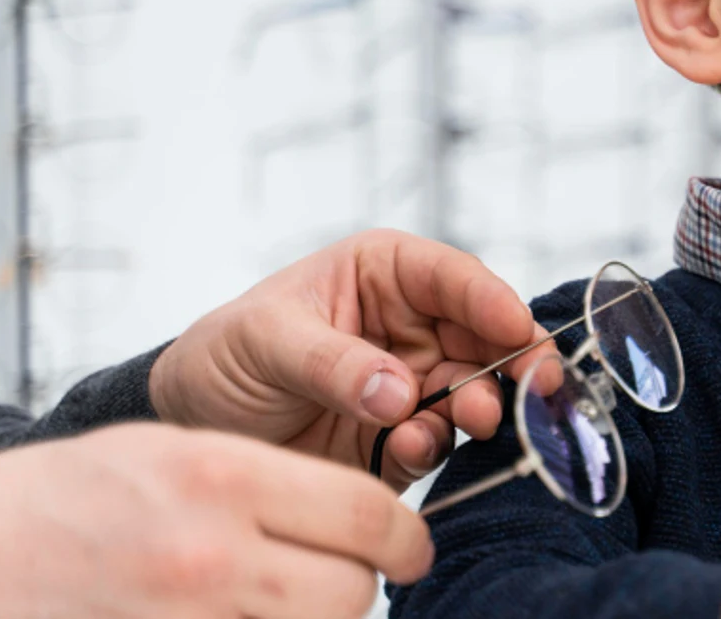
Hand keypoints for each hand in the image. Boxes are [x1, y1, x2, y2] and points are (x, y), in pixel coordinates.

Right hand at [0, 423, 430, 618]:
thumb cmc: (70, 498)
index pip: (367, 514)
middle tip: (346, 575)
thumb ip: (271, 482)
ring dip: (315, 617)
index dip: (404, 535)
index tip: (409, 544)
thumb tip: (360, 515)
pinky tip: (243, 616)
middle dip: (361, 584)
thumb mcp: (177, 452)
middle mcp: (211, 556)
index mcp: (222, 478)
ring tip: (285, 596)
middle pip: (352, 592)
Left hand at [148, 229, 554, 490]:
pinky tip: (411, 446)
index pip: (454, 278)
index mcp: (386, 274)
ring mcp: (411, 384)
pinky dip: (435, 447)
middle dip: (511, 361)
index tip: (517, 329)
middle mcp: (412, 325)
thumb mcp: (265, 339)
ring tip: (470, 421)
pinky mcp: (401, 438)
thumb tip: (399, 392)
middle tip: (531, 388)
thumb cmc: (222, 355)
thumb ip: (332, 361)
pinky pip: (437, 441)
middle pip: (484, 337)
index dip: (493, 301)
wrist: (190, 428)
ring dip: (480, 407)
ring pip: (473, 391)